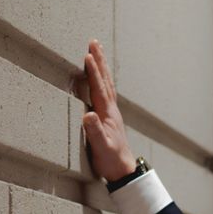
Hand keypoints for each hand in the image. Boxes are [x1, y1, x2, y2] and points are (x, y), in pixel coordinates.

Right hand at [77, 40, 137, 180]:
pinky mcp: (110, 118)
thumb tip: (87, 114)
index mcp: (107, 114)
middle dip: (99, 61)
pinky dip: (102, 81)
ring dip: (102, 68)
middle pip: (105, 80)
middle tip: (94, 42)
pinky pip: (106, 92)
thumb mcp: (101, 148)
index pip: (99, 88)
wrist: (124, 171)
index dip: (93, 72)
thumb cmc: (111, 161)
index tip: (88, 54)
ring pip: (107, 84)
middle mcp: (111, 110)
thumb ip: (95, 131)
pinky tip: (101, 79)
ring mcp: (112, 113)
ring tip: (97, 53)